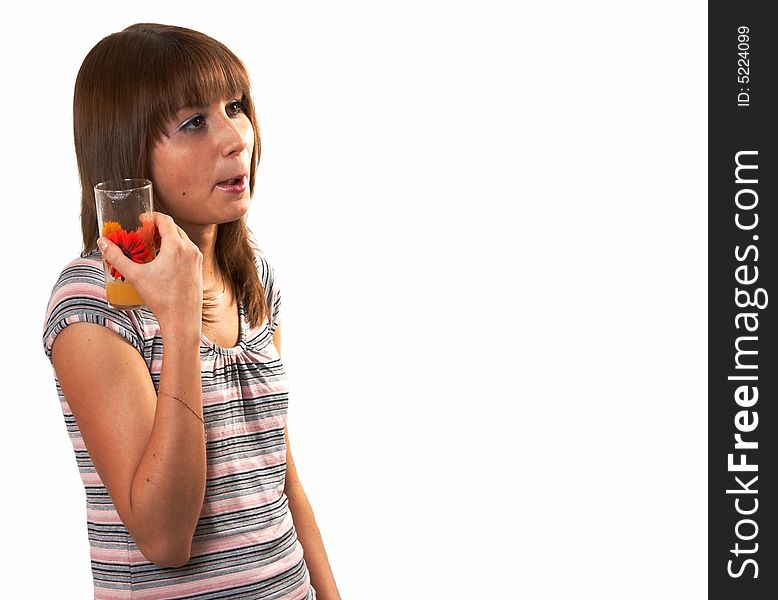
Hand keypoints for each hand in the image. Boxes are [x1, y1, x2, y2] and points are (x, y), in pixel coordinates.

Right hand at [98, 212, 202, 328]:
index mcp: (176, 246)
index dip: (151, 217)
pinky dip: (175, 249)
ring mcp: (197, 258)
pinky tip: (163, 261)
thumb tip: (102, 242)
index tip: (141, 221)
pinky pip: (187, 251)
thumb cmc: (160, 298)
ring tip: (151, 247)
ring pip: (182, 239)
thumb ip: (117, 257)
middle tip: (143, 234)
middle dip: (158, 228)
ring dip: (167, 238)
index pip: (165, 219)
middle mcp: (190, 249)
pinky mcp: (199, 268)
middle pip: (174, 228)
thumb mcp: (135, 275)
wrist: (182, 319)